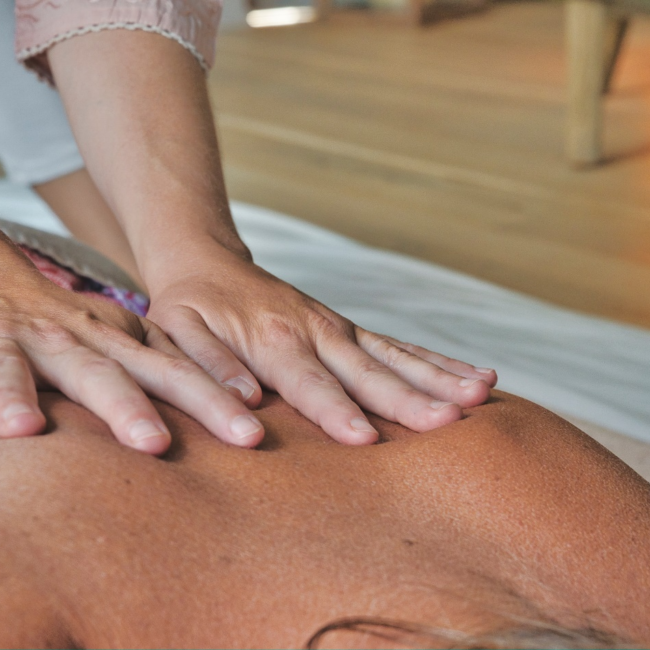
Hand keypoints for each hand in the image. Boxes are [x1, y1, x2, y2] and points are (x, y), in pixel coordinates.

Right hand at [0, 250, 264, 453]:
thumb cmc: (64, 332)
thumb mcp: (114, 345)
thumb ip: (153, 374)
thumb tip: (215, 416)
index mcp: (130, 342)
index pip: (187, 368)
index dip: (226, 393)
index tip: (264, 426)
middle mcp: (100, 340)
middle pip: (161, 373)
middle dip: (208, 403)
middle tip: (250, 437)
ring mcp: (51, 343)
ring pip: (92, 374)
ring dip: (124, 406)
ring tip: (155, 443)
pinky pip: (2, 373)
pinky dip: (10, 397)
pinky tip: (20, 430)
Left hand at [146, 247, 497, 444]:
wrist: (210, 264)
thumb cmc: (192, 308)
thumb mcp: (179, 337)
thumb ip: (210, 370)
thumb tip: (245, 410)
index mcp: (274, 341)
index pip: (310, 385)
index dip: (337, 413)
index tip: (367, 440)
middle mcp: (317, 332)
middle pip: (370, 371)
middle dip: (411, 397)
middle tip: (454, 419)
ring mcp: (340, 330)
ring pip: (397, 355)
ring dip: (439, 376)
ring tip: (483, 393)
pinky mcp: (351, 330)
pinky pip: (400, 346)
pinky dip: (436, 360)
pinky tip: (474, 373)